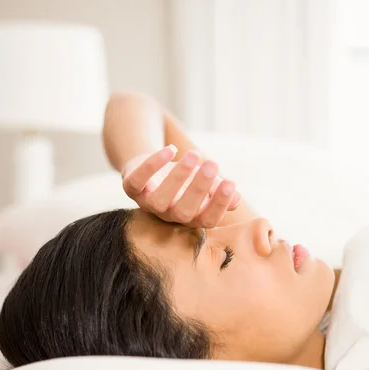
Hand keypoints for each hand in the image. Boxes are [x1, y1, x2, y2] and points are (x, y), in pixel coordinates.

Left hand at [121, 145, 240, 227]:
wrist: (152, 167)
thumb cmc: (184, 181)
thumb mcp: (204, 185)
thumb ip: (218, 191)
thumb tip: (237, 199)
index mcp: (190, 217)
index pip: (207, 219)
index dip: (219, 204)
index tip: (231, 184)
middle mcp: (169, 215)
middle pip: (184, 211)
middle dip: (199, 188)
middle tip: (212, 164)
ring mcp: (148, 203)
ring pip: (160, 199)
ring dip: (177, 177)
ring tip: (195, 155)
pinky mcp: (131, 187)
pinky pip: (137, 180)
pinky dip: (152, 165)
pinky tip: (171, 150)